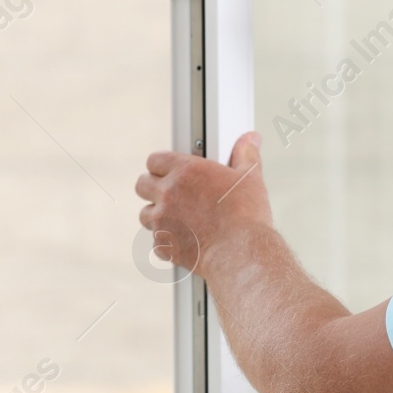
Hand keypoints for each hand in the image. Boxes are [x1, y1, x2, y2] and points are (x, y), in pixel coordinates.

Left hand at [136, 132, 270, 277]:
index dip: (162, 164)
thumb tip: (250, 140)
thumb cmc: (246, 215)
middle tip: (170, 193)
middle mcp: (168, 193)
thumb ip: (246, 155)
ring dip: (157, 215)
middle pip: (142, 184)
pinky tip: (185, 240)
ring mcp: (162, 221)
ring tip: (178, 218)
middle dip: (153, 187)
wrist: (240, 253)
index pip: (154, 159)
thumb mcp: (250, 178)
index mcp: (185, 171)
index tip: (171, 170)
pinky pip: (156, 241)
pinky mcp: (165, 245)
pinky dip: (167, 241)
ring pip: (145, 214)